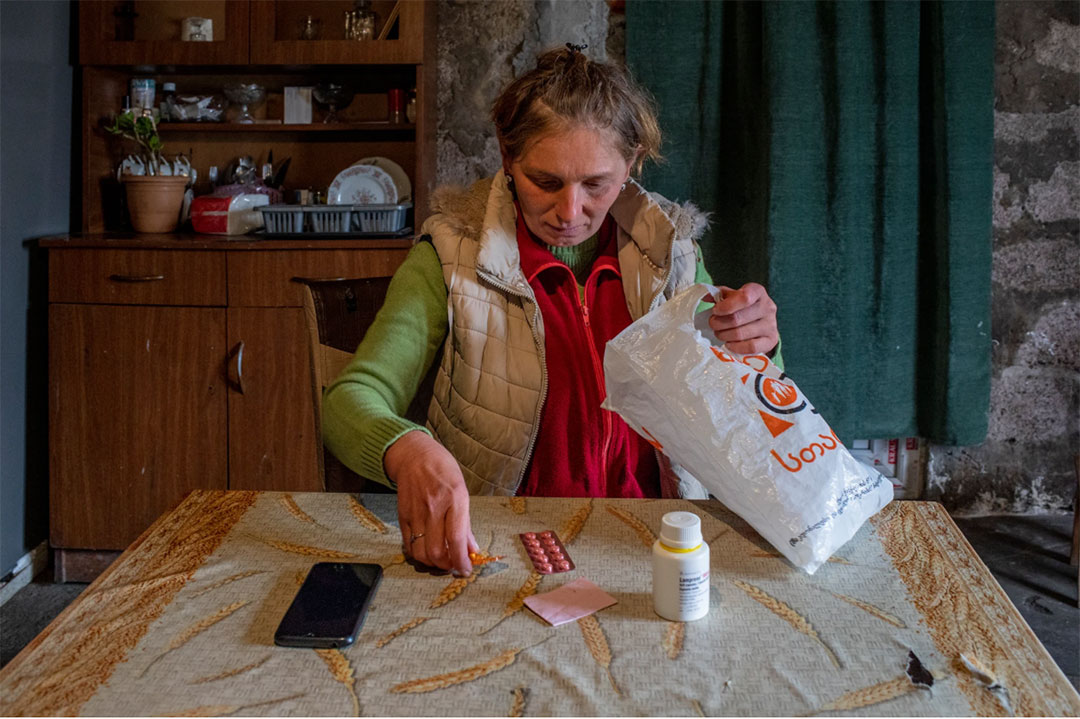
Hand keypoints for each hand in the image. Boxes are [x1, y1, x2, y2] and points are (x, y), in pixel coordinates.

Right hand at [384, 431, 477, 575]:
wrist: (414, 455)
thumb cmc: (443, 470)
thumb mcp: (462, 490)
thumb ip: (466, 523)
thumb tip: (471, 550)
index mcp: (454, 499)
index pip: (456, 539)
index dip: (462, 561)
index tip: (466, 570)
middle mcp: (434, 507)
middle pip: (436, 551)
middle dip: (447, 566)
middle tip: (454, 565)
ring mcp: (416, 512)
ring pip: (420, 552)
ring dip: (432, 563)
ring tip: (441, 560)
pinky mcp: (403, 516)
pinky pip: (409, 544)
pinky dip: (419, 554)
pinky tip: (427, 550)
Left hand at [707, 283, 778, 355]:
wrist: (760, 321)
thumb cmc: (742, 307)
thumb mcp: (730, 296)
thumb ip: (717, 295)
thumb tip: (704, 297)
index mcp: (758, 292)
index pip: (744, 297)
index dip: (726, 306)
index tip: (715, 310)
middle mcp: (768, 307)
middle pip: (737, 318)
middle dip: (719, 323)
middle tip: (713, 324)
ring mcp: (771, 325)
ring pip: (741, 333)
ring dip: (724, 335)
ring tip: (719, 333)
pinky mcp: (772, 340)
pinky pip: (751, 347)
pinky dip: (736, 347)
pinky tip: (728, 344)